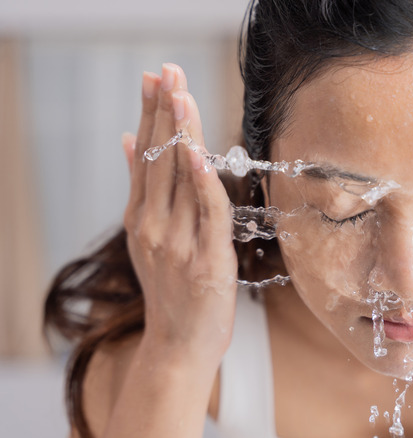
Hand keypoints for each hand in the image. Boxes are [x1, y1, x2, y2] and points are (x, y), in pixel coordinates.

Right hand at [121, 64, 236, 361]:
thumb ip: (143, 190)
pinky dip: (202, 181)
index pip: (146, 156)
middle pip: (159, 159)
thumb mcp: (148, 238)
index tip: (154, 78)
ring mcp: (178, 243)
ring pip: (180, 179)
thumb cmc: (173, 293)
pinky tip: (198, 152)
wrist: (179, 347)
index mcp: (142, 219)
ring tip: (181, 94)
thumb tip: (130, 141)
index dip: (152, 115)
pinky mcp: (206, 260)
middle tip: (167, 70)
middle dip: (164, 111)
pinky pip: (206, 213)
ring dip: (182, 133)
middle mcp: (154, 226)